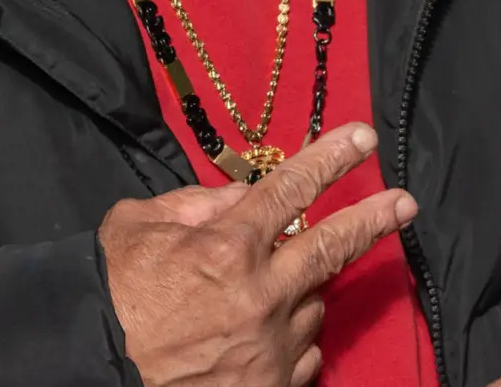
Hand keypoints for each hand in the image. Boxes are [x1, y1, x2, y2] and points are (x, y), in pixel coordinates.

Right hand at [100, 123, 416, 386]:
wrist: (95, 371)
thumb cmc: (110, 298)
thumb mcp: (135, 228)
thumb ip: (193, 204)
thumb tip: (242, 197)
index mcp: (227, 247)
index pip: (291, 188)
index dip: (330, 158)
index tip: (362, 137)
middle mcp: (262, 295)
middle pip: (331, 247)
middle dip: (372, 220)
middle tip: (405, 204)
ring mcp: (272, 348)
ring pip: (311, 304)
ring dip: (298, 291)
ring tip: (257, 298)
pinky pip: (302, 354)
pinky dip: (289, 339)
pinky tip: (259, 339)